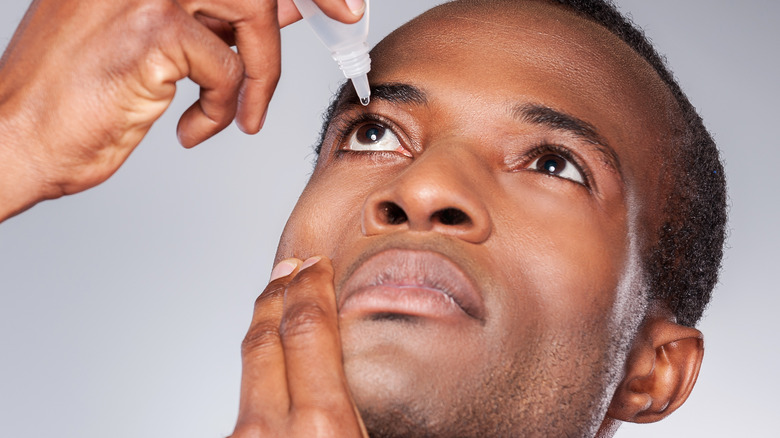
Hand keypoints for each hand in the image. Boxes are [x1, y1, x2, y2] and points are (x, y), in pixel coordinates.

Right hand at [0, 0, 363, 220]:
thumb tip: (286, 3)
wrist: (20, 136)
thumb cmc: (80, 95)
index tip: (343, 1)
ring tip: (239, 112)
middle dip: (309, 4)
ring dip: (259, 73)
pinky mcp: (153, 31)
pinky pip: (228, 66)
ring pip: (253, 13)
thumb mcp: (162, 42)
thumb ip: (220, 16)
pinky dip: (223, 107)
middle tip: (346, 20)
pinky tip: (193, 128)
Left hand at [231, 256, 367, 437]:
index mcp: (321, 423)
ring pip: (248, 369)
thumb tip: (377, 387)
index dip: (311, 288)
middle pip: (265, 338)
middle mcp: (270, 429)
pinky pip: (244, 399)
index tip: (317, 267)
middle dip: (278, 293)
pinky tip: (270, 365)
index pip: (309, 330)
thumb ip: (368, 410)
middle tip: (291, 269)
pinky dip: (258, 371)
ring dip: (263, 328)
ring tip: (277, 304)